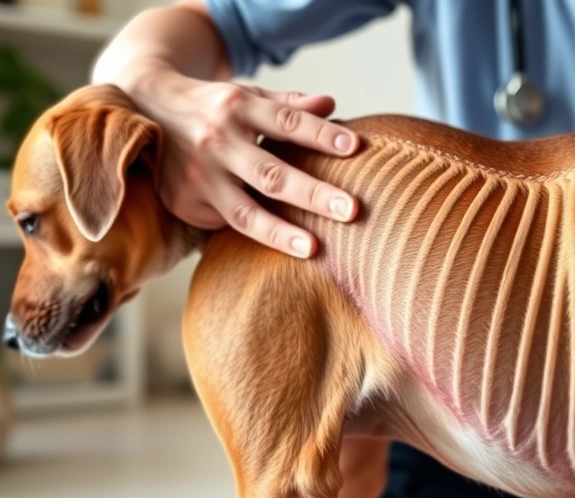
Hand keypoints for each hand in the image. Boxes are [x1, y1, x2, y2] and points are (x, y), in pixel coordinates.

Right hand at [129, 69, 360, 257]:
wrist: (143, 107)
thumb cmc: (214, 107)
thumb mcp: (248, 96)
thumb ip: (289, 105)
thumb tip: (331, 104)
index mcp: (238, 107)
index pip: (287, 122)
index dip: (322, 135)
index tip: (355, 147)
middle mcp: (217, 141)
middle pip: (272, 173)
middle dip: (313, 194)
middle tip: (352, 209)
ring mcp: (198, 175)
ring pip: (245, 212)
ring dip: (281, 232)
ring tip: (314, 248)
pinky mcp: (184, 202)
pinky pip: (227, 225)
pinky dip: (256, 236)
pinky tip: (284, 249)